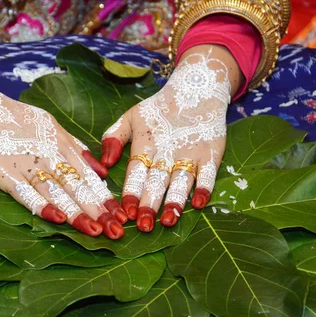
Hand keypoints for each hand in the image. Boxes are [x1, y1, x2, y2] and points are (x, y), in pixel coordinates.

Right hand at [0, 65, 127, 238]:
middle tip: (118, 232)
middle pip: (78, 187)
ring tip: (95, 231)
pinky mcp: (6, 174)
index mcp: (62, 146)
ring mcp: (28, 166)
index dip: (106, 198)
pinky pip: (26, 193)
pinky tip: (56, 218)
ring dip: (76, 213)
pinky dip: (41, 205)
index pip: (89, 177)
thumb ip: (77, 148)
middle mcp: (50, 157)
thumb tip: (102, 170)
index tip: (122, 216)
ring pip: (57, 192)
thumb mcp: (53, 126)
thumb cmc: (18, 119)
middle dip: (99, 210)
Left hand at [100, 45, 241, 231]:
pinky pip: (209, 173)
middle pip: (157, 181)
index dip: (131, 192)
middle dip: (150, 204)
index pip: (136, 172)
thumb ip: (113, 137)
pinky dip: (205, 188)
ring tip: (168, 221)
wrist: (196, 90)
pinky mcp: (211, 153)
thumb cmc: (159, 110)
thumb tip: (104, 162)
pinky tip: (198, 204)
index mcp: (145, 144)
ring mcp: (190, 153)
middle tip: (143, 226)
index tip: (126, 211)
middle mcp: (167, 151)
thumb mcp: (131, 117)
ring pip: (181, 181)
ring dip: (175, 201)